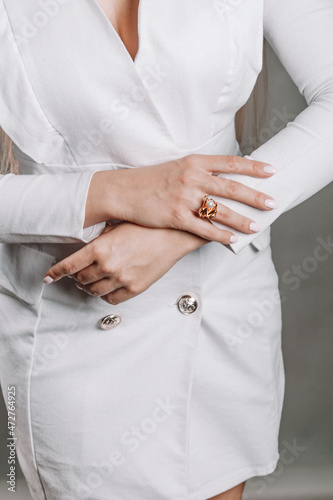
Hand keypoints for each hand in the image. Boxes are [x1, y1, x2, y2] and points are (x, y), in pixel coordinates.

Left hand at [43, 222, 205, 303]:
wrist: (172, 235)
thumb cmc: (146, 227)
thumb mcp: (116, 227)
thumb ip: (98, 241)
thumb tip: (84, 252)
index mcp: (99, 249)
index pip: (69, 266)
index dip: (56, 272)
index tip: (49, 276)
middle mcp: (108, 266)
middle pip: (80, 279)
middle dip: (75, 277)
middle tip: (76, 273)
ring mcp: (121, 279)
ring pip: (94, 291)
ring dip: (88, 287)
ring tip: (91, 281)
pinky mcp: (134, 288)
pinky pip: (111, 299)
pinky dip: (105, 295)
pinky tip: (107, 287)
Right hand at [87, 154, 276, 244]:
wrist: (123, 191)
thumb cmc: (150, 180)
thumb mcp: (176, 168)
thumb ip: (199, 171)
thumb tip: (222, 178)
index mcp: (194, 162)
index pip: (230, 162)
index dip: (253, 166)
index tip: (271, 170)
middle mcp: (192, 177)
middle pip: (231, 187)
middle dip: (255, 196)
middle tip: (272, 202)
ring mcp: (184, 197)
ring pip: (220, 210)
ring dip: (241, 219)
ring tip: (257, 226)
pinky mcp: (175, 216)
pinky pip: (203, 228)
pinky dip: (220, 235)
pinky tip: (232, 239)